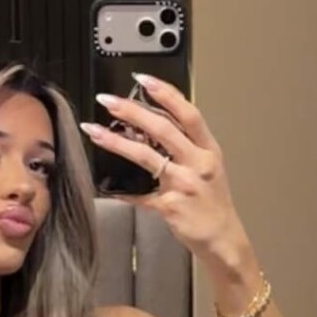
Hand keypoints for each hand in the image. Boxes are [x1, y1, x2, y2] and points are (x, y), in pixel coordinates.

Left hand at [81, 76, 243, 262]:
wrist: (222, 238)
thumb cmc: (212, 202)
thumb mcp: (207, 167)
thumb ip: (184, 145)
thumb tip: (148, 125)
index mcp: (208, 150)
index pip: (188, 114)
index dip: (166, 93)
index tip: (143, 79)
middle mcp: (198, 164)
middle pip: (163, 129)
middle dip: (132, 111)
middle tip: (108, 101)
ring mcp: (184, 185)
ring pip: (146, 157)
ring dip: (117, 142)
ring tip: (95, 130)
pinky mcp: (170, 206)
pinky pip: (139, 194)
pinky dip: (121, 189)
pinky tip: (106, 185)